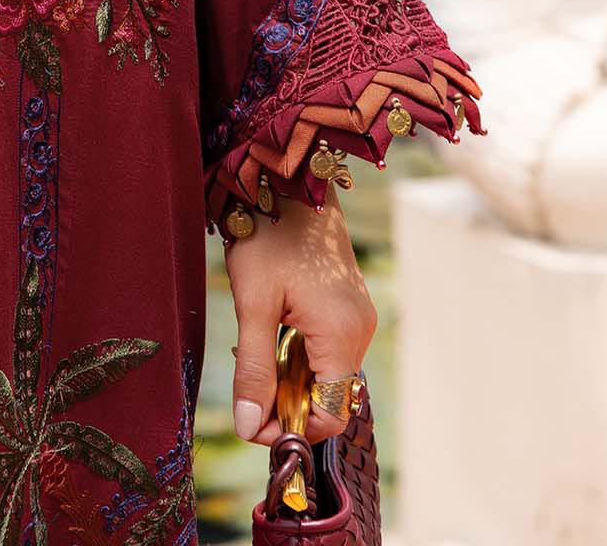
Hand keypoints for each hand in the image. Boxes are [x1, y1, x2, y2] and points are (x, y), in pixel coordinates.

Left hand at [225, 189, 374, 444]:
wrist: (286, 178)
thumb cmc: (268, 233)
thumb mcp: (253, 303)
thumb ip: (254, 369)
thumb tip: (250, 428)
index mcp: (343, 333)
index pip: (331, 413)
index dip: (292, 426)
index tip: (253, 419)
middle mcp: (360, 329)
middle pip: (329, 395)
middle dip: (287, 400)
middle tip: (246, 384)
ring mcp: (357, 316)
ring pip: (326, 372)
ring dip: (291, 375)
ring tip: (255, 346)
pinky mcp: (348, 305)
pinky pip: (327, 348)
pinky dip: (299, 353)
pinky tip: (272, 329)